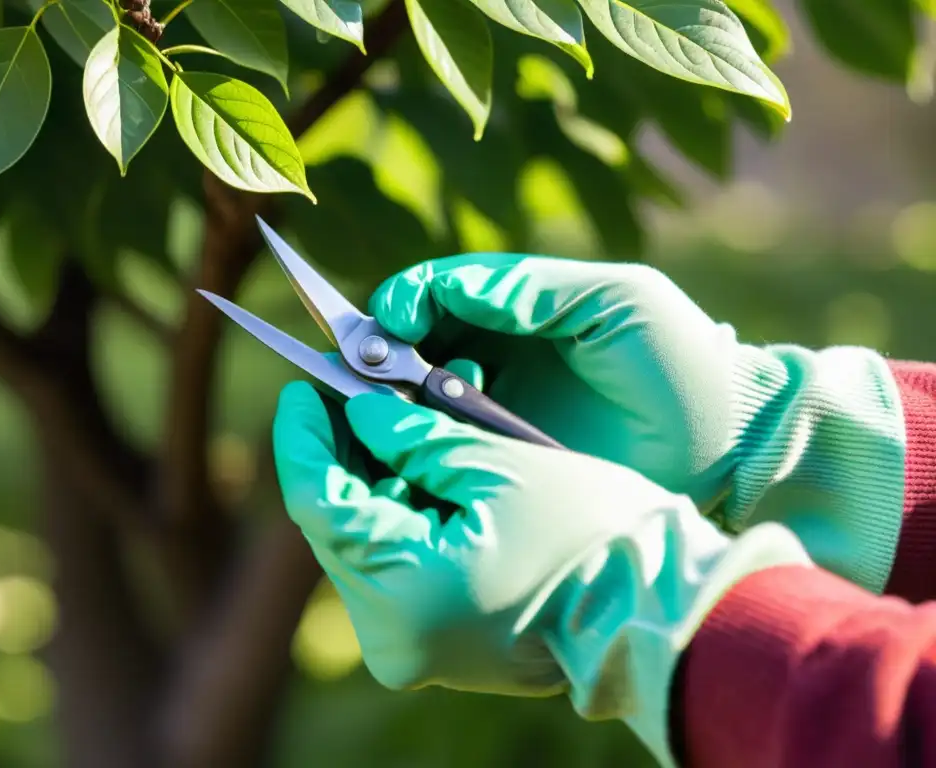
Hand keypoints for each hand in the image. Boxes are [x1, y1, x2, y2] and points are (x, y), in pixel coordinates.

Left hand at [273, 381, 808, 766]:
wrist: (659, 611)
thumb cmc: (597, 536)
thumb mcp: (501, 466)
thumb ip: (417, 436)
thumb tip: (362, 410)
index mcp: (407, 593)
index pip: (319, 503)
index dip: (302, 440)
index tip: (301, 390)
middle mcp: (394, 635)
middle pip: (336, 523)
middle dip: (341, 451)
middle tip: (347, 392)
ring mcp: (413, 645)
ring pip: (364, 542)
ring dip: (376, 474)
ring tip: (396, 413)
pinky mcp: (435, 642)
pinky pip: (394, 566)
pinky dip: (402, 511)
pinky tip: (419, 461)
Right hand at [369, 254, 904, 593]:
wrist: (727, 448)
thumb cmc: (679, 360)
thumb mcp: (616, 301)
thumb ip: (532, 288)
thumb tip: (442, 287)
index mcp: (519, 310)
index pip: (437, 293)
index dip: (402, 302)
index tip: (387, 323)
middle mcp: (498, 357)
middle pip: (412, 346)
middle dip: (384, 356)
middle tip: (372, 376)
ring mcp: (498, 413)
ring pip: (417, 402)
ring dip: (399, 405)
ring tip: (414, 416)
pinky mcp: (505, 464)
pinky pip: (444, 451)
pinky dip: (419, 449)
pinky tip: (420, 454)